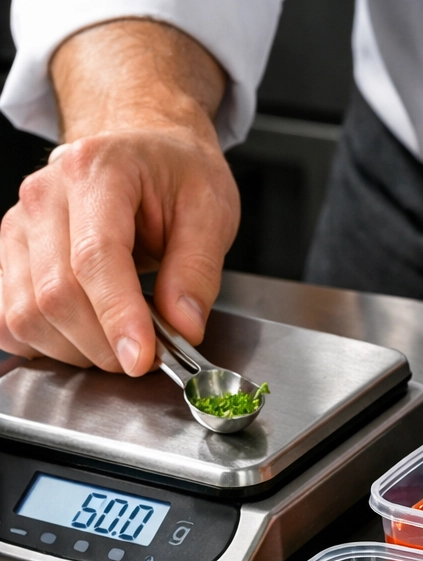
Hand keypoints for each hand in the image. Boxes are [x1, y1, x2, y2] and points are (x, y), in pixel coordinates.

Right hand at [0, 19, 237, 374]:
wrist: (144, 148)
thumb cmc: (177, 174)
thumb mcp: (211, 211)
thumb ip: (198, 271)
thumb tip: (184, 327)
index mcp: (97, 171)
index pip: (95, 259)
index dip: (118, 318)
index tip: (142, 360)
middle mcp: (44, 195)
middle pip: (56, 295)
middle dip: (106, 343)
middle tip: (151, 357)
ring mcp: (19, 226)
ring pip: (27, 314)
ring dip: (79, 350)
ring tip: (124, 343)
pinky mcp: (10, 256)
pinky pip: (9, 319)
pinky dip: (47, 345)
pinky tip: (87, 339)